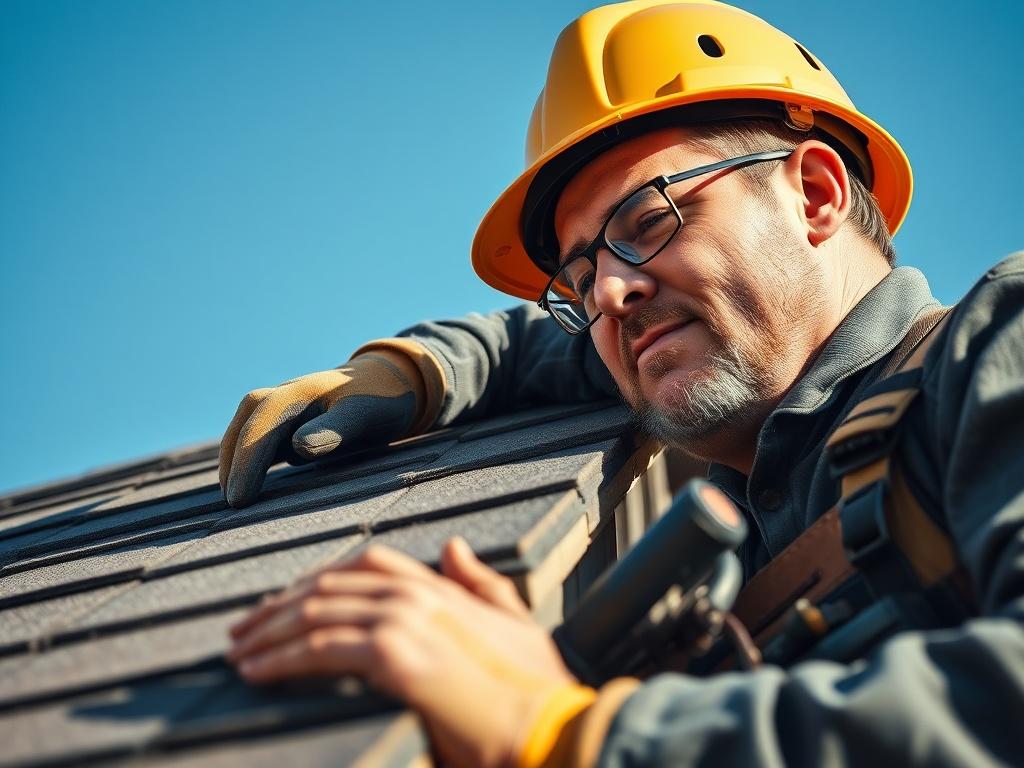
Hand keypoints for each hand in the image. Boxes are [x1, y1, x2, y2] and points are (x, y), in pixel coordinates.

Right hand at [218, 340, 443, 507]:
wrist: (391, 382)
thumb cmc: (380, 400)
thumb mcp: (364, 414)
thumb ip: (334, 429)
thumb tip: (298, 447)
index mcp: (299, 392)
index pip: (262, 427)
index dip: (248, 461)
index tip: (241, 496)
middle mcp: (284, 396)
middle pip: (246, 425)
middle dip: (234, 463)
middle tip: (233, 503)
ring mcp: (285, 408)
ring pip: (248, 429)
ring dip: (236, 459)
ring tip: (233, 497)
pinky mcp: (290, 421)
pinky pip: (261, 438)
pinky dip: (250, 459)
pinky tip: (249, 484)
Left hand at [227, 539, 577, 767]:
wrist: (547, 728)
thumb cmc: (534, 688)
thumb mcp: (515, 623)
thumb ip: (481, 583)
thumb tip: (453, 546)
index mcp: (442, 588)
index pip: (365, 565)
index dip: (316, 581)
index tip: (284, 604)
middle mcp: (419, 594)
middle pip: (328, 584)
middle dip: (279, 607)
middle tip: (244, 630)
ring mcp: (406, 620)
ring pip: (316, 612)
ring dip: (269, 633)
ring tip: (239, 653)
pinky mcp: (394, 656)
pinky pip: (320, 648)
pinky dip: (280, 659)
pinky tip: (256, 672)